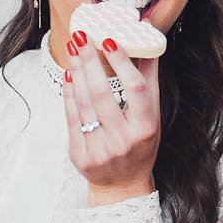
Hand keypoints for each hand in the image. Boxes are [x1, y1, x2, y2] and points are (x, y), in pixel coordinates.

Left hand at [62, 31, 160, 206]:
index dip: (122, 63)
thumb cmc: (140, 144)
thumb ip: (149, 81)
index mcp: (145, 128)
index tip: (110, 40)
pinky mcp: (80, 156)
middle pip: (103, 94)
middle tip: (81, 37)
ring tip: (73, 49)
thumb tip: (148, 44)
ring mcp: (100, 150)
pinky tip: (69, 76)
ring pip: (84, 104)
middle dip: (89, 62)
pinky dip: (69, 95)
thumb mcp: (153, 116)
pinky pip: (72, 119)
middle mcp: (124, 141)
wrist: (122, 185)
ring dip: (76, 73)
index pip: (135, 89)